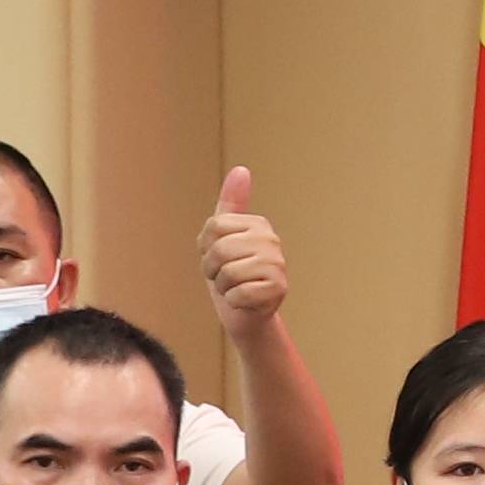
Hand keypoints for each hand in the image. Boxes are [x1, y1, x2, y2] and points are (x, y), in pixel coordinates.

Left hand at [199, 167, 291, 334]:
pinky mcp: (279, 288)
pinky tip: (245, 300)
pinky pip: (239, 293)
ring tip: (236, 288)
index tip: (217, 258)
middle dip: (212, 270)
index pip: (212, 228)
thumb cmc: (230, 276)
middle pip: (219, 250)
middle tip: (225, 277)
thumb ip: (230, 204)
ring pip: (228, 273)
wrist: (245, 315)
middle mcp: (271, 239)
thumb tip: (241, 169)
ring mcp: (278, 263)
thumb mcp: (221, 238)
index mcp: (257, 223)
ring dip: (224, 287)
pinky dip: (235, 301)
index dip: (205, 248)